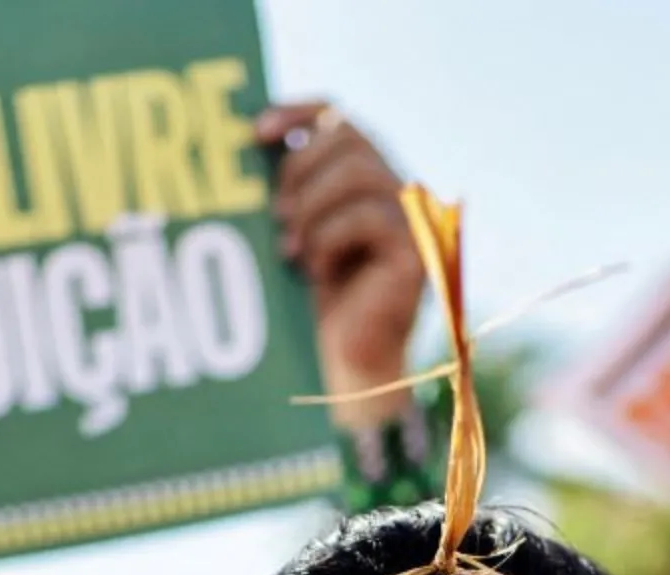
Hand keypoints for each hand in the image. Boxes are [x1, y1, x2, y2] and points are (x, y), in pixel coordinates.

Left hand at [259, 103, 424, 426]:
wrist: (344, 366)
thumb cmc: (315, 304)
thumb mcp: (295, 232)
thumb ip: (288, 189)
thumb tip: (252, 142)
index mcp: (367, 177)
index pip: (338, 116)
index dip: (298, 112)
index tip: (255, 132)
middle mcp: (398, 189)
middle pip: (348, 134)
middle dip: (300, 168)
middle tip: (276, 214)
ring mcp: (413, 218)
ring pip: (358, 170)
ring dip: (313, 206)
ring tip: (292, 249)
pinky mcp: (416, 251)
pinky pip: (367, 216)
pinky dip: (331, 239)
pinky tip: (318, 271)